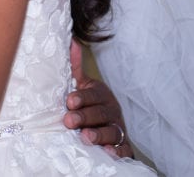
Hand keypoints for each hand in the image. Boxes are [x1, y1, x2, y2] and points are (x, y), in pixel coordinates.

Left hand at [63, 40, 131, 157]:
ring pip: (112, 132)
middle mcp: (112, 111)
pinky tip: (109, 153)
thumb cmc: (87, 104)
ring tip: (85, 137)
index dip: (82, 97)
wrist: (103, 127)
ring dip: (99, 135)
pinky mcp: (122, 147)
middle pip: (100, 114)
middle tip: (69, 121)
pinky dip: (118, 152)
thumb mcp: (81, 85)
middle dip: (84, 116)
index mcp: (102, 95)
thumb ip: (75, 67)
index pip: (93, 94)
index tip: (69, 101)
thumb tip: (71, 41)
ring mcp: (118, 130)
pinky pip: (124, 150)